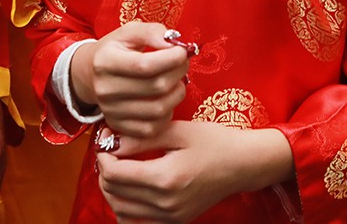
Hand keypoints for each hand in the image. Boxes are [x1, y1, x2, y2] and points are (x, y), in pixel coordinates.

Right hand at [71, 22, 190, 138]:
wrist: (91, 74)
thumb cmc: (115, 50)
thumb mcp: (129, 32)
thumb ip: (152, 32)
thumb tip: (173, 43)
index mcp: (105, 61)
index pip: (145, 65)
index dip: (172, 58)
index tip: (183, 51)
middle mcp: (105, 89)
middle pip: (156, 87)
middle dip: (178, 73)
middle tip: (183, 63)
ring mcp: (111, 111)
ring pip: (158, 110)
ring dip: (177, 93)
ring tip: (176, 80)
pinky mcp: (118, 126)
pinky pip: (153, 128)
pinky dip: (167, 113)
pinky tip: (166, 98)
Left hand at [97, 121, 293, 221]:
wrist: (243, 164)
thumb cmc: (213, 141)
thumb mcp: (178, 131)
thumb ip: (142, 138)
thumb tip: (111, 142)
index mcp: (165, 178)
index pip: (115, 173)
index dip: (103, 155)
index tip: (107, 139)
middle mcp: (165, 204)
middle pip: (113, 193)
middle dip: (105, 170)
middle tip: (111, 151)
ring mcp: (170, 217)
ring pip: (120, 211)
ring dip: (112, 190)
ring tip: (119, 168)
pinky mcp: (175, 222)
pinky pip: (137, 223)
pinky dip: (126, 208)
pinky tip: (131, 189)